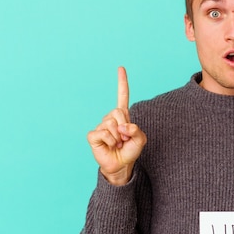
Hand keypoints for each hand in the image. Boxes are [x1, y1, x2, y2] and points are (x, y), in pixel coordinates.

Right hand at [87, 67, 146, 184]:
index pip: (122, 96)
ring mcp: (101, 126)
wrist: (121, 165)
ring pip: (111, 124)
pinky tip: (109, 145)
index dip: (122, 83)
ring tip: (117, 144)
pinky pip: (103, 133)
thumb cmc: (130, 151)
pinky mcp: (93, 135)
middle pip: (118, 112)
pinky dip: (110, 141)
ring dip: (118, 137)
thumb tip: (123, 126)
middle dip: (125, 127)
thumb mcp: (140, 140)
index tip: (121, 68)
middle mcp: (110, 118)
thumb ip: (136, 130)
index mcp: (122, 117)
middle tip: (124, 139)